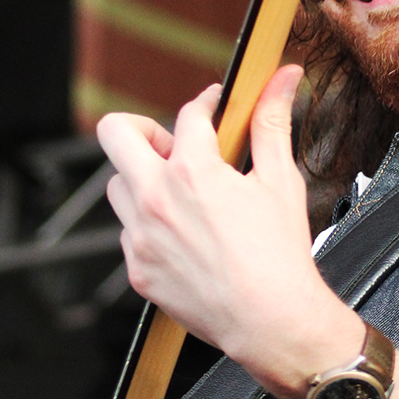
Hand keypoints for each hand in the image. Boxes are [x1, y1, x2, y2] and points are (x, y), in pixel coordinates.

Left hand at [98, 64, 359, 398]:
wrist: (270, 320)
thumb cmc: (279, 254)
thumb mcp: (280, 179)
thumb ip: (273, 122)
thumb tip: (283, 77)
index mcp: (192, 170)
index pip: (188, 114)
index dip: (206, 102)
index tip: (214, 106)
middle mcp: (156, 199)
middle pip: (115, 134)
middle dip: (143, 128)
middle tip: (173, 142)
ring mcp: (141, 237)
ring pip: (118, 185)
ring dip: (144, 178)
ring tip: (183, 191)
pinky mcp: (138, 269)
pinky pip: (129, 231)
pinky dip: (149, 223)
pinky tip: (186, 233)